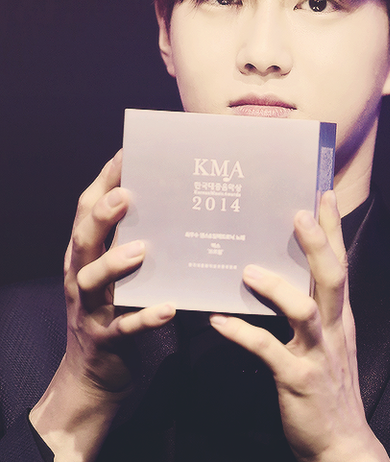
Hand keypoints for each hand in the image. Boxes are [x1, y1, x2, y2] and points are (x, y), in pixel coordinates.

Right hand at [30, 151, 175, 460]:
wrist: (93, 375)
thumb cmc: (112, 309)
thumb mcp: (115, 272)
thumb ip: (130, 240)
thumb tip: (167, 203)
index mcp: (84, 254)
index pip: (86, 210)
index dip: (103, 181)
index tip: (126, 154)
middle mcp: (81, 276)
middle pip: (83, 240)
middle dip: (101, 215)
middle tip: (125, 194)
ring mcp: (90, 309)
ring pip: (94, 282)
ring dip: (115, 264)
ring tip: (140, 250)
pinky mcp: (105, 340)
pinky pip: (124, 328)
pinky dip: (144, 318)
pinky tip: (167, 308)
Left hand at [210, 191, 388, 461]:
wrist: (341, 443)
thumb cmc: (328, 384)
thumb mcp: (330, 340)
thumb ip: (313, 306)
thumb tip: (281, 271)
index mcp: (339, 315)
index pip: (340, 263)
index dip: (333, 229)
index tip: (324, 194)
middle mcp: (333, 328)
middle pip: (331, 277)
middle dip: (317, 243)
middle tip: (298, 213)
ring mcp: (317, 354)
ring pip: (302, 311)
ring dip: (275, 287)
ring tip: (247, 271)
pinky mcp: (296, 379)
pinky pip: (267, 351)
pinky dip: (242, 334)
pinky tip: (217, 322)